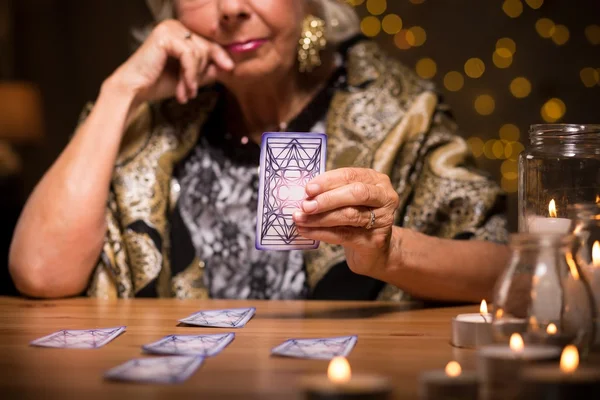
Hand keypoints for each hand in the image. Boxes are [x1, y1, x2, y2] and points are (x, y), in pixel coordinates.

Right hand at [108, 19, 233, 105]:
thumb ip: (206, 70)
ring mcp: (169, 28)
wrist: (135, 89)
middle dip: (201, 73)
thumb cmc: (158, 83)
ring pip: (199, 53)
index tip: (229, 68)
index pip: (208, 42)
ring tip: (186, 93)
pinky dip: (190, 74)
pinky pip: (189, 55)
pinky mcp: (164, 36)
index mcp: (180, 33)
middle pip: (205, 47)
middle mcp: (175, 26)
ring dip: (194, 78)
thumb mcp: (189, 76)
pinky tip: (185, 89)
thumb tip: (227, 66)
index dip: (220, 55)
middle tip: (192, 92)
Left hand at [293, 168, 399, 276]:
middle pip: (356, 193)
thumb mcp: (347, 200)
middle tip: (305, 205)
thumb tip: (305, 193)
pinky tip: (306, 231)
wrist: (374, 249)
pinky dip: (321, 233)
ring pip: (349, 215)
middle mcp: (384, 197)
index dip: (328, 181)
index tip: (308, 188)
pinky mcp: (376, 240)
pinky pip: (344, 235)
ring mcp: (383, 219)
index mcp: (376, 180)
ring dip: (320, 218)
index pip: (351, 176)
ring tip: (300, 219)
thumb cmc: (357, 218)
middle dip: (327, 199)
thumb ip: (332, 192)